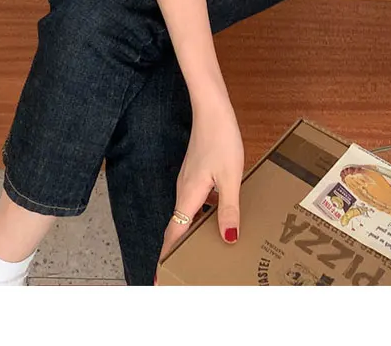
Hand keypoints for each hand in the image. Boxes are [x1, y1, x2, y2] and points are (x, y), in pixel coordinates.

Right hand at [158, 97, 244, 267]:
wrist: (212, 111)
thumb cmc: (221, 140)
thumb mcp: (230, 177)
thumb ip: (228, 208)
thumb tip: (227, 238)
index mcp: (188, 196)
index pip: (173, 233)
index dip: (166, 256)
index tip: (159, 279)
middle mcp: (183, 190)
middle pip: (177, 226)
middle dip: (177, 249)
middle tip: (183, 270)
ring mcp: (188, 180)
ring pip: (186, 213)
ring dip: (190, 231)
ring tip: (202, 248)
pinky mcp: (195, 172)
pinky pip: (194, 201)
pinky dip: (200, 214)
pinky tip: (217, 214)